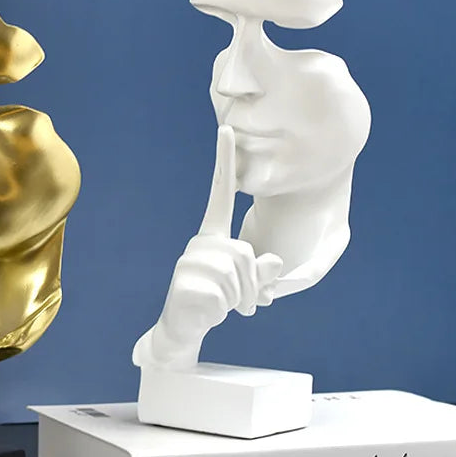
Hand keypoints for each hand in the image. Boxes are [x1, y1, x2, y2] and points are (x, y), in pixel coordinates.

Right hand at [133, 127, 282, 367]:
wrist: (182, 328)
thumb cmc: (215, 301)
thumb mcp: (246, 286)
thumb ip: (262, 273)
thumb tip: (273, 264)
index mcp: (214, 235)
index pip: (221, 193)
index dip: (224, 161)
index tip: (226, 128)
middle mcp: (200, 242)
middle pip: (246, 255)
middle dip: (251, 288)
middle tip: (239, 304)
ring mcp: (190, 261)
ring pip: (238, 276)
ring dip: (239, 301)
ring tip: (220, 306)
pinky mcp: (186, 283)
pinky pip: (224, 296)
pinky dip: (222, 311)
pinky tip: (206, 311)